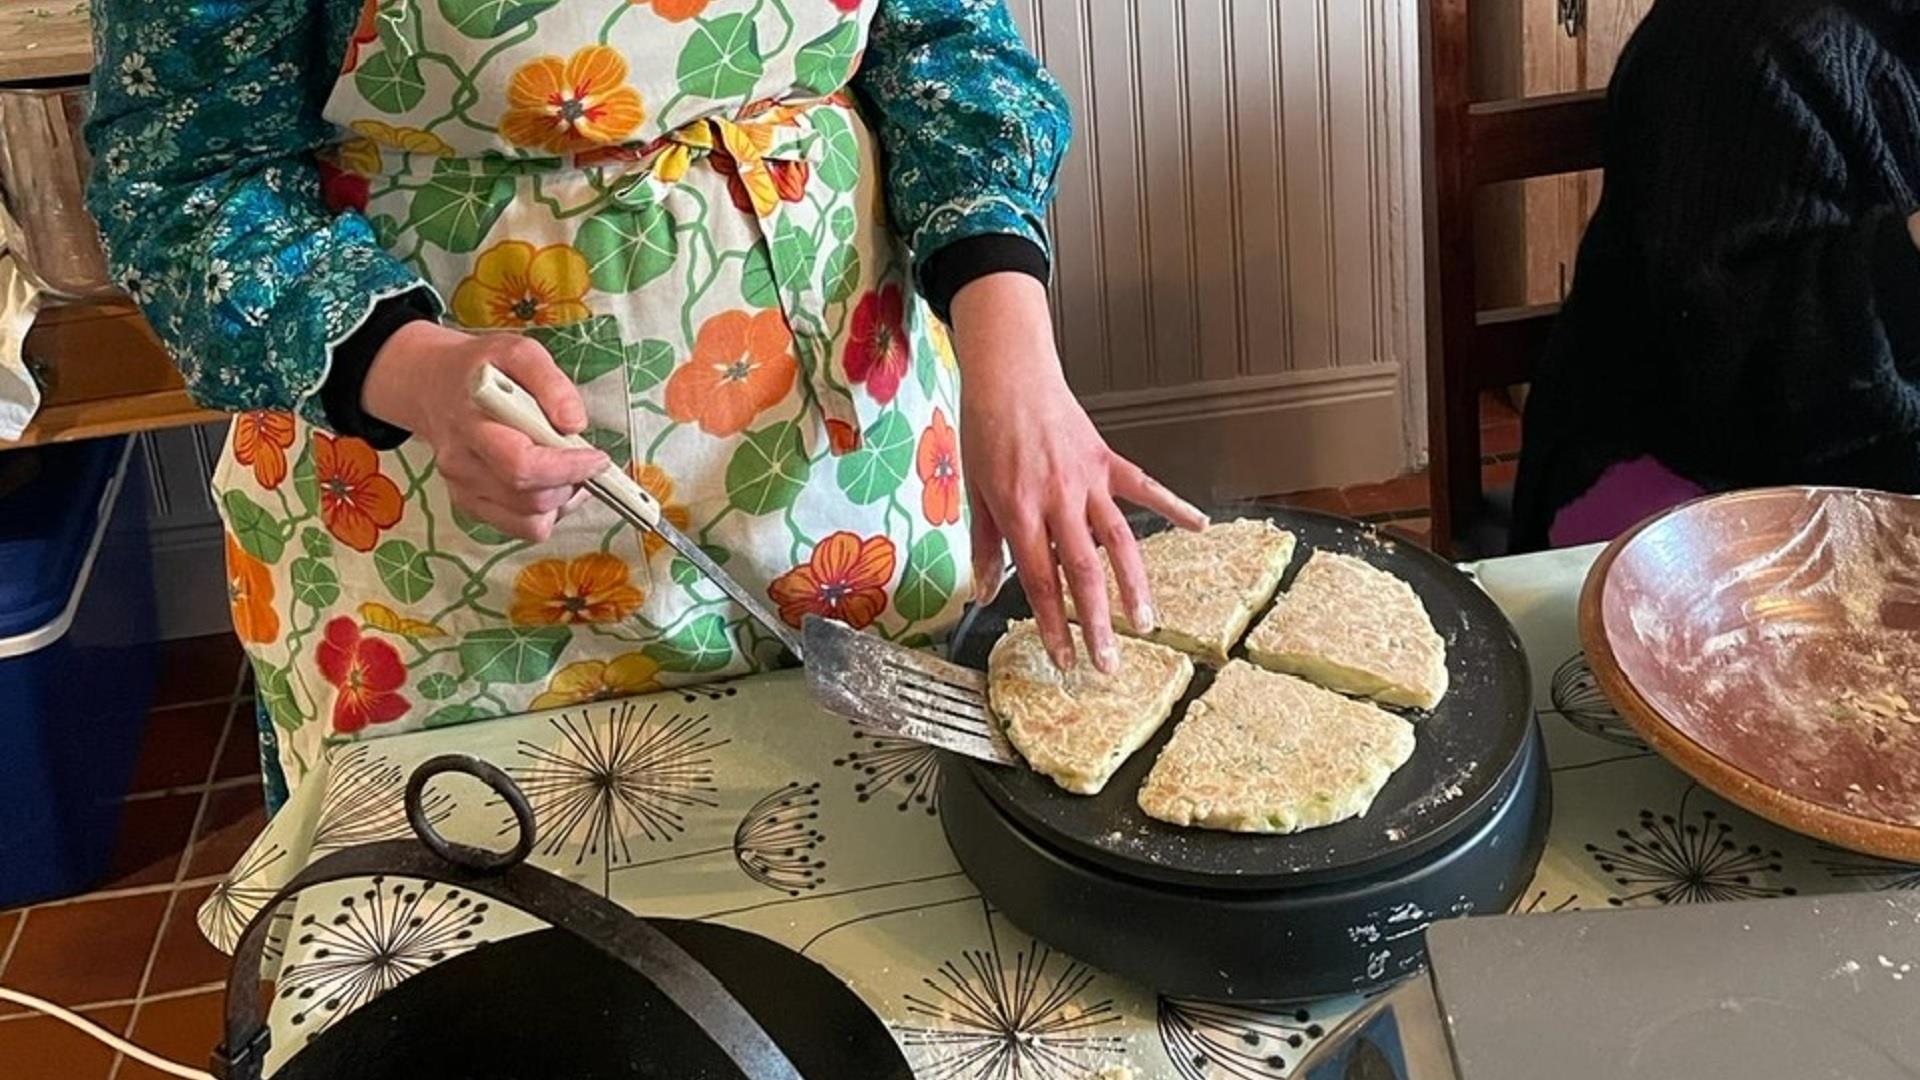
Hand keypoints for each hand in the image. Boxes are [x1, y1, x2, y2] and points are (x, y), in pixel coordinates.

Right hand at [361, 322, 606, 542]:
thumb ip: (550, 382)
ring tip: (564, 467)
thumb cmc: (481, 369)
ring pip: (530, 521)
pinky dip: (546, 511)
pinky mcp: (471, 505)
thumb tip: (574, 423)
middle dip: (571, 483)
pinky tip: (548, 481)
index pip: (521, 465)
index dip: (567, 468)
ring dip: (562, 499)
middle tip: (583, 457)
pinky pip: (522, 527)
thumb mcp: (518, 352)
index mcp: (472, 423)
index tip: (597, 457)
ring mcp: (463, 489)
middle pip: (530, 499)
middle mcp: (461, 463)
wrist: (434, 387)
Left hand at [950, 273, 1207, 672]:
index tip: (1063, 659)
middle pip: (1083, 572)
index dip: (1052, 625)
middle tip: (1108, 662)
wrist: (1009, 374)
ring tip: (1145, 623)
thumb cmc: (987, 430)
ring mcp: (1088, 480)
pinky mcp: (1108, 460)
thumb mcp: (975, 492)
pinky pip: (1146, 488)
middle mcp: (1058, 499)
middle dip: (1096, 622)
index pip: (1039, 581)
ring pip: (1119, 540)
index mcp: (1021, 510)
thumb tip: (984, 595)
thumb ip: (986, 546)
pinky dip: (1174, 506)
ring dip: (1134, 585)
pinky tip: (1199, 526)